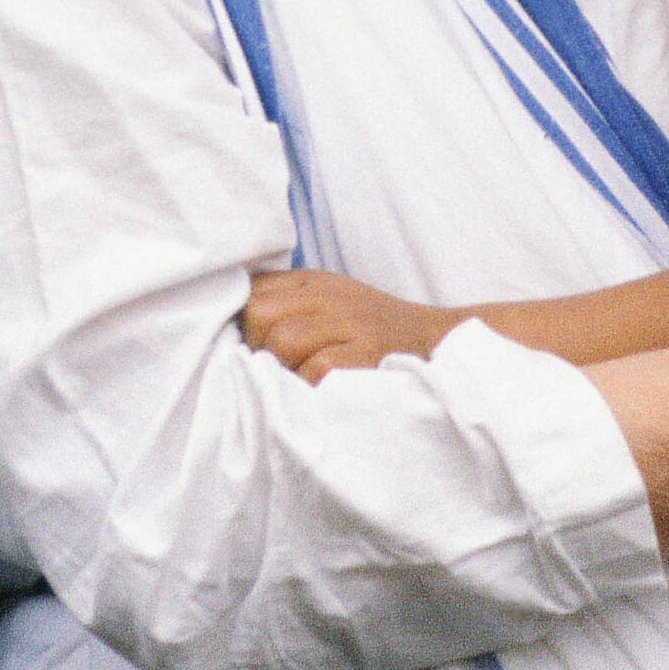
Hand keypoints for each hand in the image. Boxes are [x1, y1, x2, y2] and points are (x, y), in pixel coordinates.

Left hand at [243, 268, 457, 382]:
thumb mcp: (331, 302)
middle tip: (278, 367)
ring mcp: (348, 321)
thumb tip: (231, 322)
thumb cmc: (373, 331)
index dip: (242, 322)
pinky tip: (326, 388)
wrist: (437, 342)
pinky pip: (313, 369)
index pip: (252, 290)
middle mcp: (328, 294)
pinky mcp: (364, 352)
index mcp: (314, 281)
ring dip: (283, 370)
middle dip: (258, 346)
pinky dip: (312, 384)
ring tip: (302, 379)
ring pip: (281, 342)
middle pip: (259, 315)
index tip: (252, 344)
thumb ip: (288, 303)